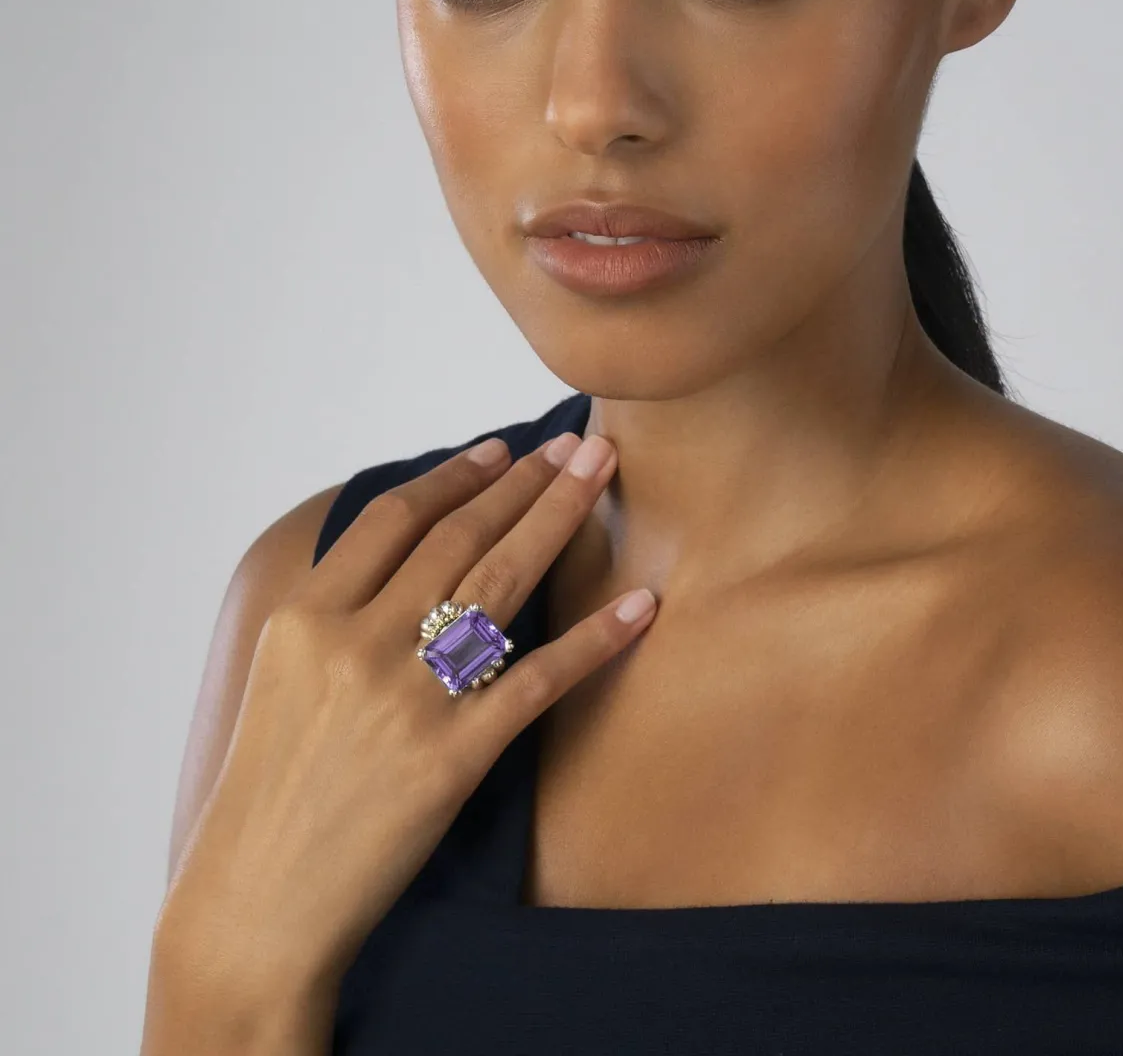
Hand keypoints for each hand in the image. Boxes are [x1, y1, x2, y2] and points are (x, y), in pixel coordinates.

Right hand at [147, 429, 652, 1043]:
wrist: (257, 903)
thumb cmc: (270, 788)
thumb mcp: (279, 677)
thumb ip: (339, 609)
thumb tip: (412, 551)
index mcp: (307, 618)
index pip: (397, 520)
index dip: (456, 476)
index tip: (502, 451)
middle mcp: (357, 644)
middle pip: (460, 537)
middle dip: (527, 481)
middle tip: (578, 445)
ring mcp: (407, 699)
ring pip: (501, 583)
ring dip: (559, 518)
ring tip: (602, 474)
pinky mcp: (453, 758)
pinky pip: (539, 680)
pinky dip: (595, 638)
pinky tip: (639, 605)